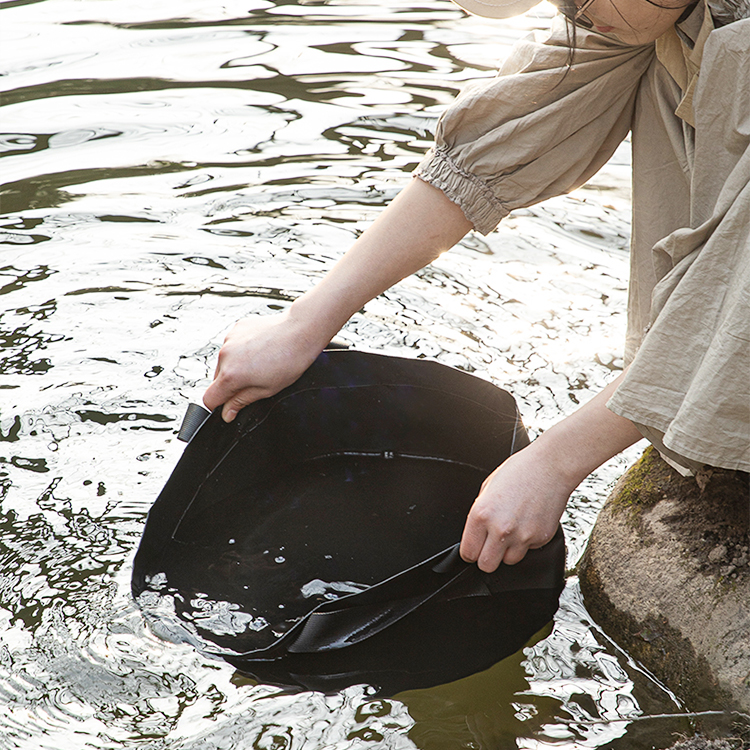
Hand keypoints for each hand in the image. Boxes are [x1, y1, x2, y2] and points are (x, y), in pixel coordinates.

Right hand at [202, 311, 323, 421]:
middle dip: (231, 386)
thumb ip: (241, 402)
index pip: (209, 399)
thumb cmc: (290, 360)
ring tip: (260, 364)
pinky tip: (260, 350)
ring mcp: (230, 339)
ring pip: (225, 361)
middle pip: (217, 380)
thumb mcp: (267, 390)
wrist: (301, 331)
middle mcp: (225, 355)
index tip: (226, 409)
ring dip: (236, 367)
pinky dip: (241, 351)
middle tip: (254, 383)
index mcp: (231, 375)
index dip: (216, 407)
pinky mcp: (238, 328)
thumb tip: (227, 414)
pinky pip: (233, 345)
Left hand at [459, 369, 643, 571]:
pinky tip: (527, 522)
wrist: (551, 466)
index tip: (474, 548)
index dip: (470, 551)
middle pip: (486, 566)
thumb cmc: (519, 471)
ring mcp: (522, 536)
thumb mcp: (487, 487)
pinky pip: (528, 550)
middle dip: (486, 557)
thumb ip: (479, 513)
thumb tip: (475, 533)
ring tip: (512, 530)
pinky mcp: (540, 539)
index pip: (468, 552)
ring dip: (507, 551)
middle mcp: (501, 529)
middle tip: (490, 545)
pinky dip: (526, 542)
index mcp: (481, 514)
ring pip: (509, 561)